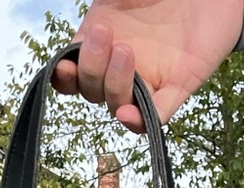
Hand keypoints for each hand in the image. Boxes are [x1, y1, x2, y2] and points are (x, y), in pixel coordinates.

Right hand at [51, 0, 243, 131]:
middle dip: (91, 69)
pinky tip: (128, 114)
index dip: (65, 79)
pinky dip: (141, 120)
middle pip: (93, 91)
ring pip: (119, 104)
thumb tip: (82, 20)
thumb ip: (99, 3)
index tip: (64, 66)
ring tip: (125, 50)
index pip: (74, 76)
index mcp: (101, 46)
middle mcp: (121, 69)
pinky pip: (157, 115)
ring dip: (115, 85)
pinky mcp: (179, 86)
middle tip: (104, 34)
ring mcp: (149, 80)